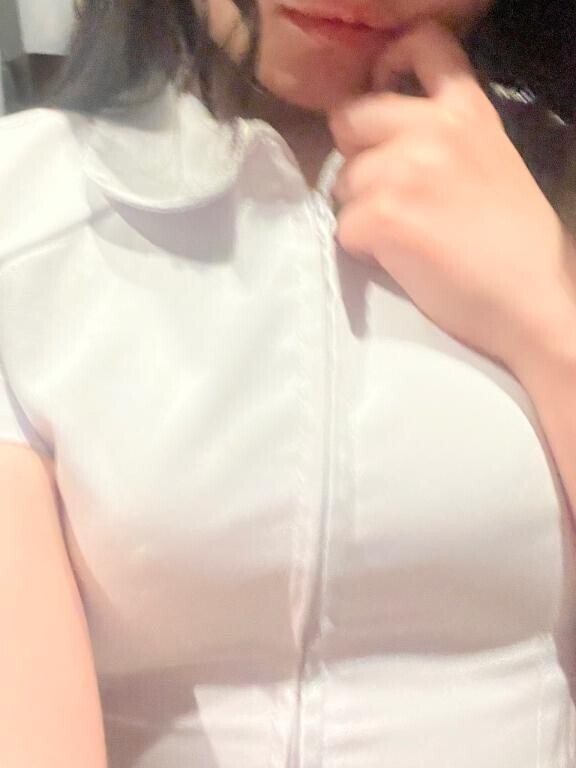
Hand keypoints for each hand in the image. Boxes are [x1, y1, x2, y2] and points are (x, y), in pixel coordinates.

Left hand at [328, 19, 575, 376]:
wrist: (532, 298)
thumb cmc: (513, 241)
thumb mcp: (489, 161)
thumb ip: (443, 138)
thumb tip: (388, 141)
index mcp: (466, 109)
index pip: (421, 43)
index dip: (386, 66)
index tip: (381, 93)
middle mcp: (433, 128)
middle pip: (350, 118)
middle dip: (355, 155)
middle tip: (382, 189)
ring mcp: (405, 169)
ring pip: (342, 181)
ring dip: (359, 209)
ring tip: (398, 234)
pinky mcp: (385, 215)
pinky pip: (343, 227)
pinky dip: (360, 247)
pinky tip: (395, 257)